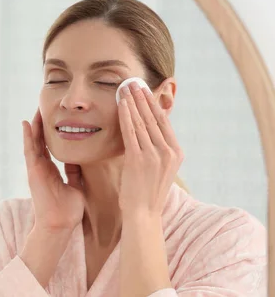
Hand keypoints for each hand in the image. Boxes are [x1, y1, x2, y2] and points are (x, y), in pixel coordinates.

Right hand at [22, 109, 84, 231]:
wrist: (60, 224)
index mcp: (51, 171)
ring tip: (36, 109)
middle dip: (42, 125)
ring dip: (34, 126)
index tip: (55, 118)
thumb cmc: (68, 210)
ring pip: (34, 142)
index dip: (51, 133)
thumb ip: (75, 173)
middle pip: (40, 141)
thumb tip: (79, 160)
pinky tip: (27, 123)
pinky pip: (30, 150)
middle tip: (45, 108)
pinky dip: (28, 136)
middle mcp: (42, 168)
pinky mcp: (33, 171)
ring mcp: (36, 169)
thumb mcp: (76, 186)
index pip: (50, 147)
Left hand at [117, 83, 182, 215]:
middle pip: (154, 118)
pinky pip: (131, 132)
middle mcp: (169, 152)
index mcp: (176, 153)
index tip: (145, 90)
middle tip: (134, 81)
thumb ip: (157, 151)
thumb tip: (149, 132)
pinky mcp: (139, 159)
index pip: (164, 122)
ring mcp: (154, 155)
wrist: (142, 214)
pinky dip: (126, 116)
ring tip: (125, 87)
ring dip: (133, 102)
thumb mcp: (158, 169)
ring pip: (142, 122)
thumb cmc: (146, 193)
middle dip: (143, 98)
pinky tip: (121, 104)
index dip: (153, 103)